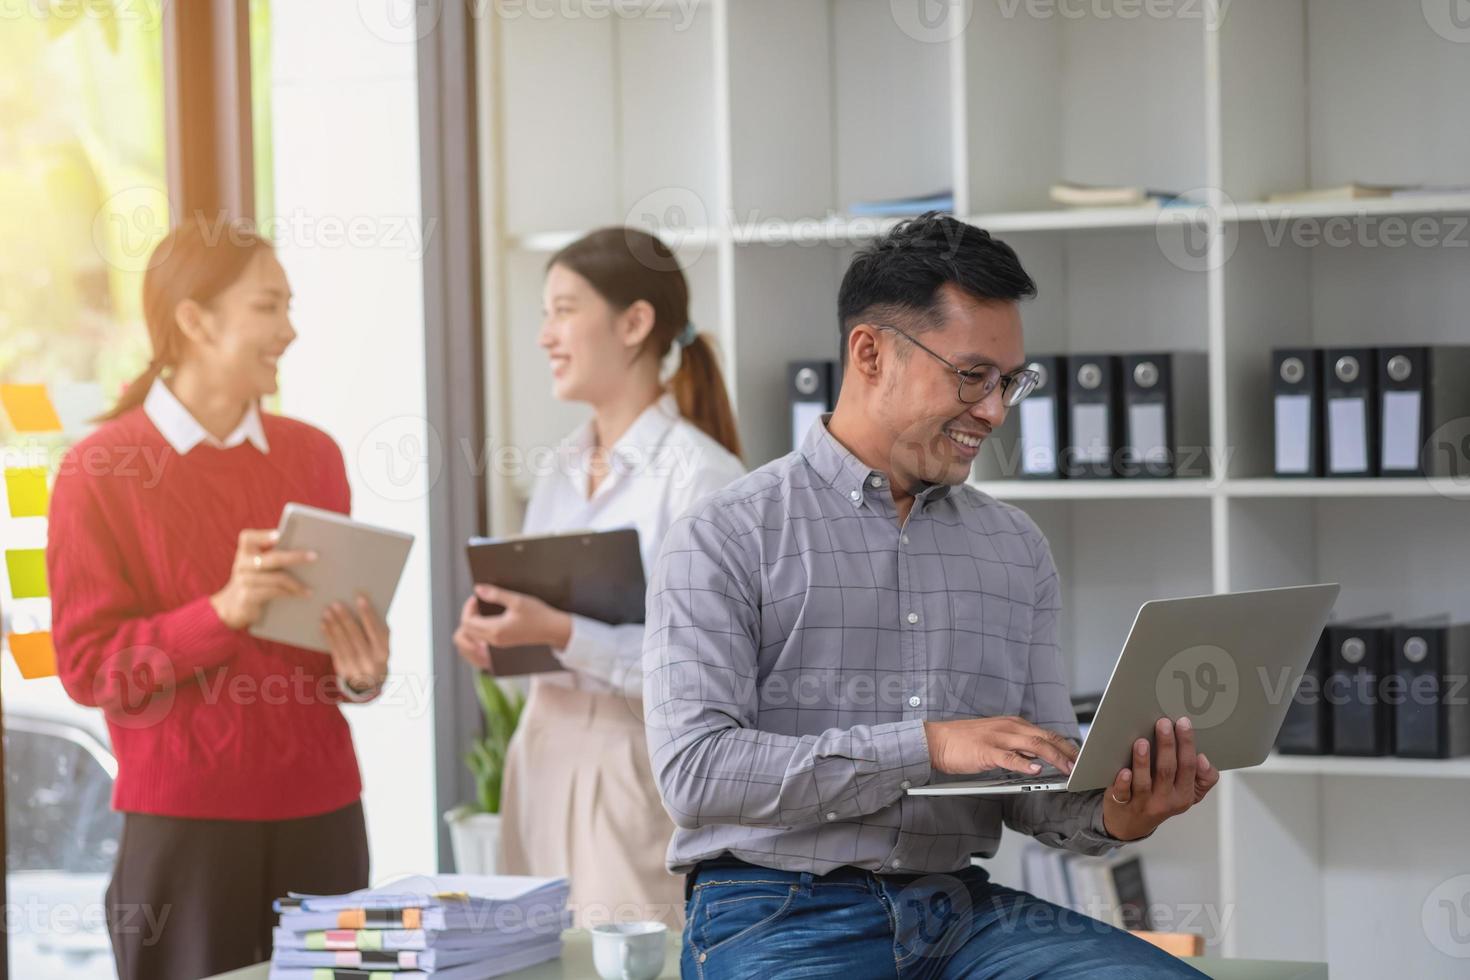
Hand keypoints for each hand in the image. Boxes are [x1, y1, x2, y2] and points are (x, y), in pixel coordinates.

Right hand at [210, 529, 316, 629]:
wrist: (234, 606)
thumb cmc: (256, 580)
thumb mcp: (260, 566)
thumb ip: (274, 555)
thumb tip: (308, 551)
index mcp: (246, 551)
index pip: (248, 538)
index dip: (263, 535)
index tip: (279, 535)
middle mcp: (242, 564)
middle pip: (272, 558)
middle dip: (295, 557)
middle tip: (314, 556)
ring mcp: (243, 580)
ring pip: (276, 578)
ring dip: (296, 583)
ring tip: (310, 587)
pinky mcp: (247, 597)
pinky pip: (273, 592)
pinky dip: (289, 593)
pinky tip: (300, 595)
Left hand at [321, 595, 390, 692]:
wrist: (369, 682)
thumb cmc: (376, 654)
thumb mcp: (382, 644)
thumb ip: (377, 629)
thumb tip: (364, 606)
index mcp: (383, 650)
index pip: (375, 629)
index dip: (368, 613)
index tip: (360, 597)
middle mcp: (370, 660)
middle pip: (356, 635)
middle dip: (345, 618)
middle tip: (336, 603)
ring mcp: (356, 666)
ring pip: (342, 642)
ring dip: (334, 625)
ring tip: (327, 611)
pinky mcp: (342, 669)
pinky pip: (334, 650)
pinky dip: (328, 636)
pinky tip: (324, 624)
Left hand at [451, 586, 572, 670]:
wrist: (552, 630)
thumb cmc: (538, 614)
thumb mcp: (517, 600)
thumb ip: (495, 594)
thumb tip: (477, 589)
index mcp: (496, 630)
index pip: (468, 622)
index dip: (468, 607)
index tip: (476, 597)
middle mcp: (494, 640)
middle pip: (466, 631)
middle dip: (468, 614)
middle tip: (478, 601)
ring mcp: (497, 644)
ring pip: (472, 636)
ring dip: (471, 622)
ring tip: (481, 608)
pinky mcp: (501, 643)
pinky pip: (480, 639)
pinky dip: (478, 628)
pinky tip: (488, 616)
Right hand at [923, 716, 1079, 776]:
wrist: (936, 741)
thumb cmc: (965, 743)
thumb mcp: (996, 740)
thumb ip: (1017, 748)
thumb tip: (1039, 760)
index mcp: (1013, 724)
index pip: (1046, 734)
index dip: (1066, 746)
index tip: (1080, 758)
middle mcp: (1009, 727)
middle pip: (1045, 738)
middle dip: (1067, 752)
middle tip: (1082, 766)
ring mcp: (998, 738)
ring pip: (1033, 746)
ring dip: (1054, 758)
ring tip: (1068, 769)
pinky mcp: (986, 751)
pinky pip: (1009, 758)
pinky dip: (1025, 764)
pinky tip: (1036, 771)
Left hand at [1102, 716, 1220, 841]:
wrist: (1131, 824)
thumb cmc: (1161, 800)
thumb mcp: (1188, 794)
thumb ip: (1203, 778)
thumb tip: (1203, 758)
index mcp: (1183, 795)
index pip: (1188, 767)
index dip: (1187, 744)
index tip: (1183, 723)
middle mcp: (1164, 800)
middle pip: (1167, 771)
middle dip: (1167, 745)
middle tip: (1163, 723)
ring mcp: (1142, 803)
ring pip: (1144, 782)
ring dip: (1143, 761)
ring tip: (1142, 742)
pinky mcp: (1121, 804)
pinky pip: (1123, 794)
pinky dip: (1123, 782)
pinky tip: (1124, 770)